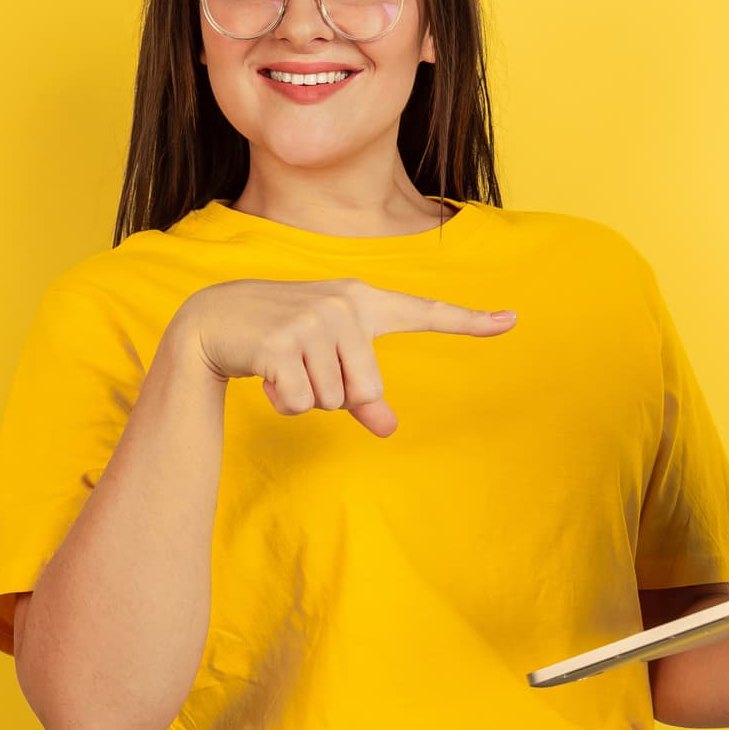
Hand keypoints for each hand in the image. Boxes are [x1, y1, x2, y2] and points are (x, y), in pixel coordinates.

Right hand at [174, 277, 517, 437]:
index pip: (426, 311)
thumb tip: (388, 428)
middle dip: (336, 395)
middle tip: (305, 367)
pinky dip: (283, 401)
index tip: (512, 320)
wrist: (215, 317)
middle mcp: (344, 303)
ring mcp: (313, 320)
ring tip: (284, 364)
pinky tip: (266, 372)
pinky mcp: (282, 343)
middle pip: (368, 389)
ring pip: (333, 401)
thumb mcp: (327, 358)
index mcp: (363, 301)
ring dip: (305, 397)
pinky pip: (301, 403)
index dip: (471, 320)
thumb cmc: (283, 337)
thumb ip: (362, 392)